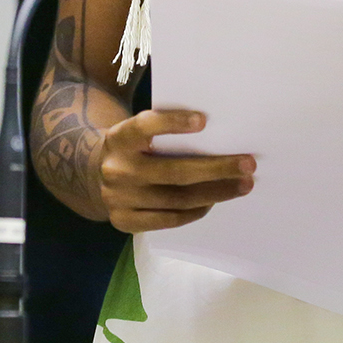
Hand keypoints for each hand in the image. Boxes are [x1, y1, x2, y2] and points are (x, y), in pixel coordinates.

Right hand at [95, 107, 253, 232]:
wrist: (94, 174)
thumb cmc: (136, 148)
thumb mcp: (140, 132)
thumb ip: (165, 131)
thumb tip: (219, 137)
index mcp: (120, 137)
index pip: (146, 126)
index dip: (173, 122)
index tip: (204, 121)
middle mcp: (117, 168)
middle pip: (173, 171)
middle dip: (216, 168)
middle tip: (248, 164)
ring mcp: (118, 198)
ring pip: (176, 199)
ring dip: (215, 192)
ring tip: (242, 185)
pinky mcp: (123, 220)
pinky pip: (168, 219)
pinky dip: (195, 211)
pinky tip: (214, 201)